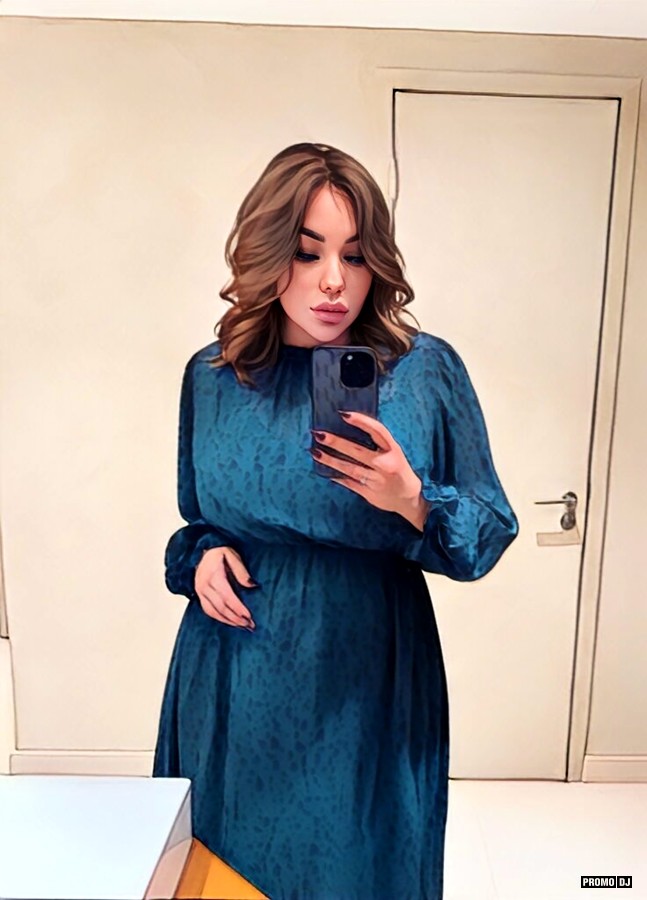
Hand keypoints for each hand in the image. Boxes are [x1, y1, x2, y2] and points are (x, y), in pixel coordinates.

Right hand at [195, 546, 258, 628]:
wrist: (202, 549)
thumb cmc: (218, 551)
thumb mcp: (232, 555)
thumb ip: (241, 571)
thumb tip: (252, 585)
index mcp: (213, 576)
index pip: (226, 597)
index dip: (238, 608)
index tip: (248, 616)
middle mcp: (204, 586)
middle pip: (221, 607)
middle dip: (236, 618)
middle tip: (250, 625)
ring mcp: (200, 591)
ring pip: (213, 612)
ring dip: (228, 621)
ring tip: (242, 626)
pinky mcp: (199, 594)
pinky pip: (208, 610)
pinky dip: (219, 618)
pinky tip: (229, 621)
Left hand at [310, 411, 430, 530]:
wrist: (410, 498)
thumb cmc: (399, 470)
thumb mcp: (394, 452)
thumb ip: (377, 443)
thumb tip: (350, 428)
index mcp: (393, 450)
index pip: (377, 432)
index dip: (361, 422)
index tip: (344, 414)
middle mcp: (385, 464)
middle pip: (357, 451)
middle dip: (336, 442)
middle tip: (319, 434)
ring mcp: (376, 480)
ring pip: (350, 468)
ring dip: (331, 460)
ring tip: (315, 452)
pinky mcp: (369, 493)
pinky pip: (349, 483)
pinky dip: (336, 476)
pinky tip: (324, 471)